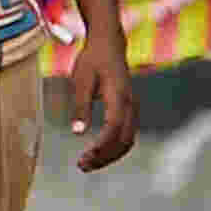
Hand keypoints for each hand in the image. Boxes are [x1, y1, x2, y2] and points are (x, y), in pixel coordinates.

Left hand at [62, 38, 136, 170]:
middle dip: (105, 157)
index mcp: (119, 96)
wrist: (109, 44)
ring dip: (110, 155)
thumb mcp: (81, 79)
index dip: (101, 146)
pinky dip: (114, 148)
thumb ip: (80, 106)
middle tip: (83, 166)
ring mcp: (132, 108)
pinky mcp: (129, 110)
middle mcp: (130, 105)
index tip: (85, 157)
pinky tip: (98, 153)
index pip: (113, 128)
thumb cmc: (92, 60)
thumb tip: (77, 132)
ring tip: (88, 164)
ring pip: (127, 140)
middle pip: (124, 140)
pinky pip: (127, 135)